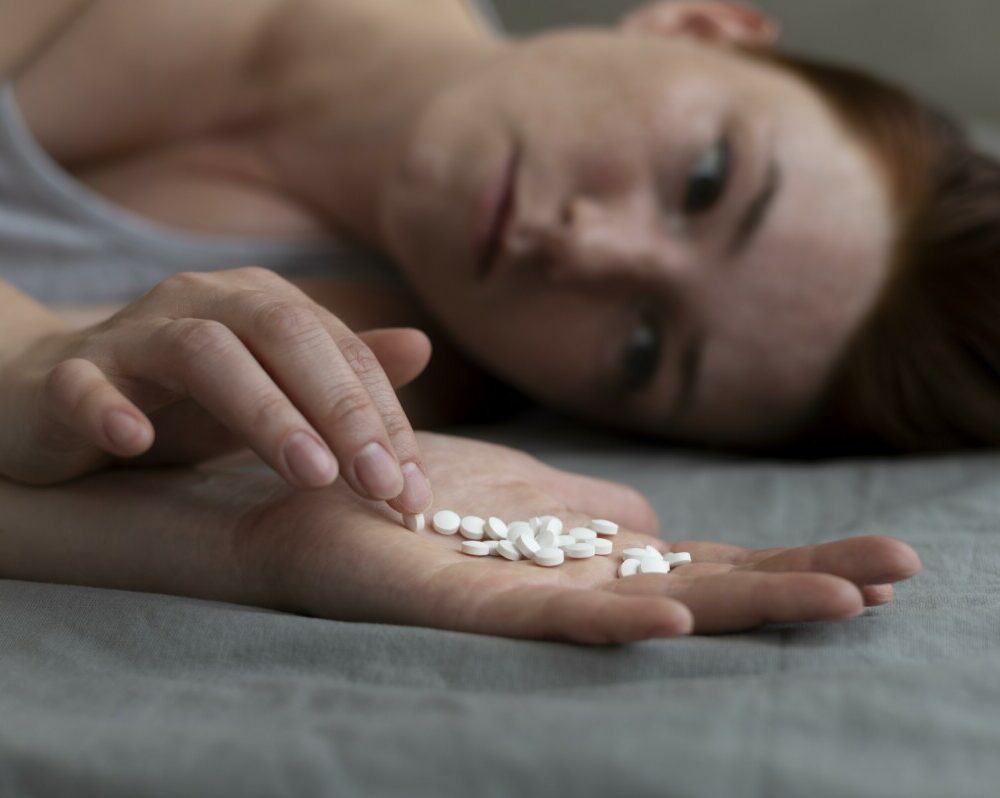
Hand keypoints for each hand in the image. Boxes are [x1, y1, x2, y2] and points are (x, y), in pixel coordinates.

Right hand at [0, 267, 432, 511]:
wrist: (56, 394)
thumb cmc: (182, 399)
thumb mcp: (273, 388)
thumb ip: (340, 371)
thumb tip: (422, 346)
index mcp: (262, 305)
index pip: (341, 352)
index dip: (385, 419)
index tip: (415, 492)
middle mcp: (204, 303)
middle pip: (284, 335)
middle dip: (341, 410)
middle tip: (380, 486)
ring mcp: (133, 335)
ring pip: (203, 352)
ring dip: (262, 411)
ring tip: (310, 475)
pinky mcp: (66, 375)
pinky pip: (83, 384)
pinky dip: (109, 408)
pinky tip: (137, 444)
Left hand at [242, 433, 921, 642]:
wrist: (303, 496)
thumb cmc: (410, 492)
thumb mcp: (518, 489)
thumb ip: (585, 507)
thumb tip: (652, 522)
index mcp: (584, 555)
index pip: (705, 560)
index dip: (785, 556)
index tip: (876, 557)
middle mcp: (566, 584)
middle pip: (700, 586)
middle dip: (797, 580)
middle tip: (898, 574)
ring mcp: (520, 599)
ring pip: (646, 608)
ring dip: (738, 605)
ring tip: (834, 599)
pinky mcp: (461, 603)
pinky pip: (543, 616)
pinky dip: (610, 617)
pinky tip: (672, 615)